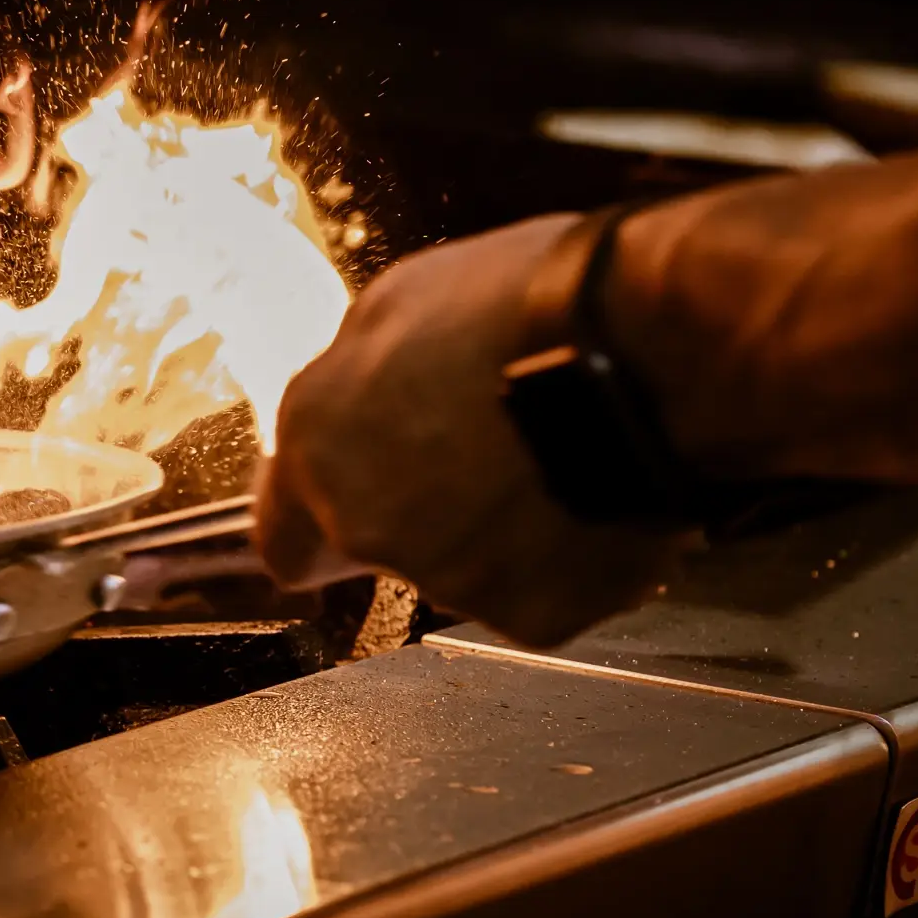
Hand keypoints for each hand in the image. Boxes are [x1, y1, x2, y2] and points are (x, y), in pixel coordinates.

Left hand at [255, 216, 675, 645]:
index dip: (317, 513)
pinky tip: (585, 490)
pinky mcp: (533, 616)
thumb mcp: (400, 301)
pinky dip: (554, 557)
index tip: (355, 487)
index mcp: (317, 440)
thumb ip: (357, 373)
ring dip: (483, 529)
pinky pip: (534, 592)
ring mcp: (446, 577)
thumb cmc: (521, 304)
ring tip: (543, 454)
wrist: (638, 351)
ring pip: (456, 569)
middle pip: (373, 545)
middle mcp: (363, 522)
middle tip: (474, 454)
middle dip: (411, 510)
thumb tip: (357, 395)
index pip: (279, 531)